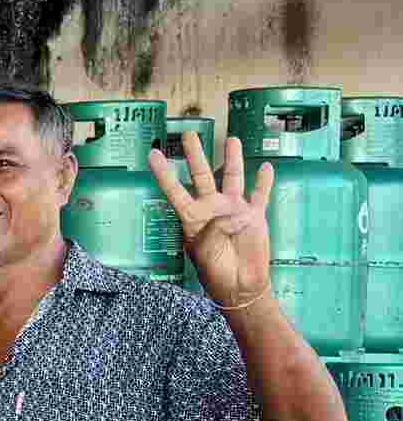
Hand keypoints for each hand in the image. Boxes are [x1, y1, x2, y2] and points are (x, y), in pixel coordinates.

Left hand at [148, 130, 274, 309]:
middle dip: (195, 155)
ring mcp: (233, 209)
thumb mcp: (204, 250)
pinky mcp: (255, 216)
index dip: (163, 172)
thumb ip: (214, 228)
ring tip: (231, 140)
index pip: (174, 189)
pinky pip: (260, 195)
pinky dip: (264, 182)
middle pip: (201, 175)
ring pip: (232, 177)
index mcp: (191, 217)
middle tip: (189, 134)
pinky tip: (266, 167)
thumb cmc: (215, 271)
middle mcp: (211, 208)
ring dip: (232, 159)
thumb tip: (233, 213)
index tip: (152, 153)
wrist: (240, 286)